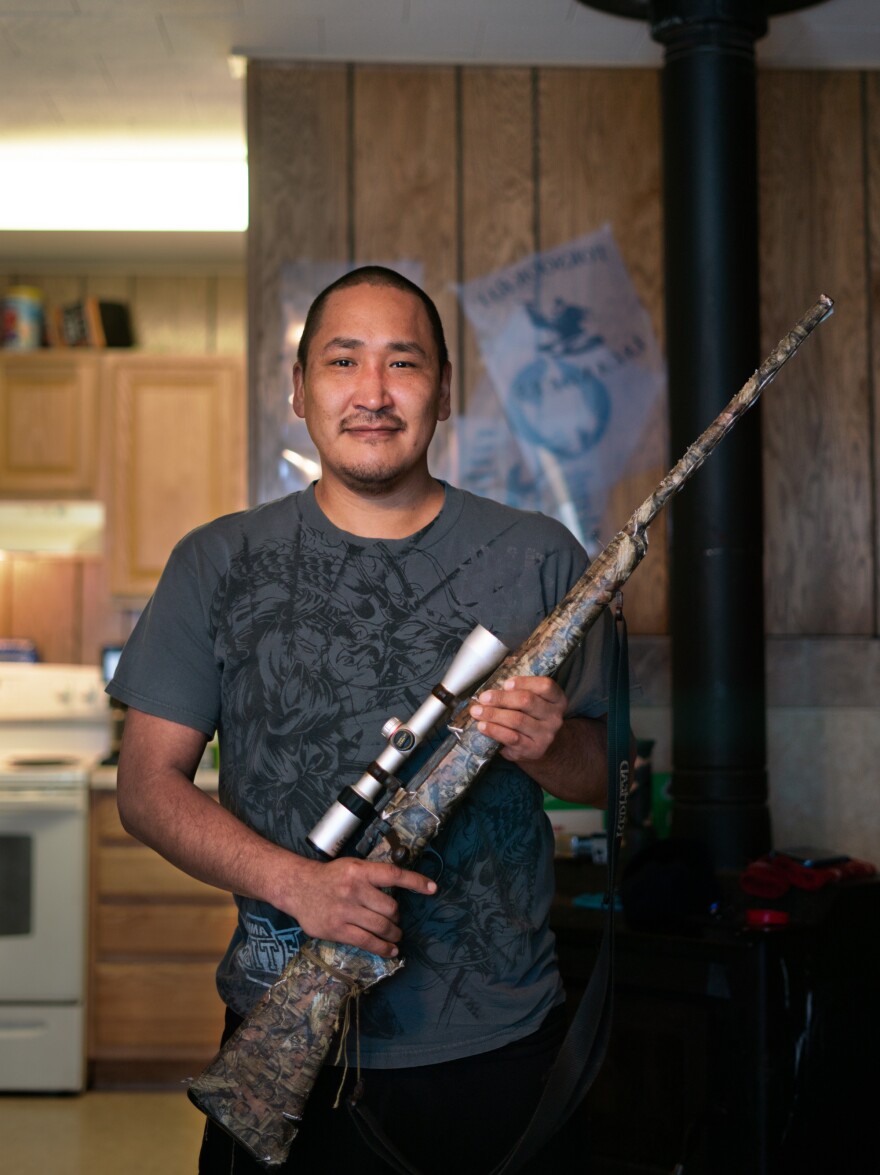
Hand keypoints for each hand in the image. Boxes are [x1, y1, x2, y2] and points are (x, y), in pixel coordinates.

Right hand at [284, 856, 436, 957]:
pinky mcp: (338, 929)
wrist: (298, 887)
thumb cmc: (330, 877)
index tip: (433, 888)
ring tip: (396, 936)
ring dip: (394, 934)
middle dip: (397, 916)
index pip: (394, 874)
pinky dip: (383, 948)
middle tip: (395, 920)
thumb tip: (400, 888)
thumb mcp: (352, 867)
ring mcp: (345, 910)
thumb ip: (373, 876)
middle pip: (390, 907)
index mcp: (360, 870)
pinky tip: (390, 950)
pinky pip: (367, 942)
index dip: (416, 882)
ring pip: (381, 926)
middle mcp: (354, 889)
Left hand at [469, 676, 565, 763]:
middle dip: (501, 698)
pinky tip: (482, 726)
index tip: (506, 684)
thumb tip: (492, 689)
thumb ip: (518, 691)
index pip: (545, 686)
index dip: (524, 682)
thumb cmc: (530, 717)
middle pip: (527, 701)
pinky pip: (511, 738)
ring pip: (517, 720)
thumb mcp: (532, 701)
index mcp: (557, 700)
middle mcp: (555, 717)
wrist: (538, 747)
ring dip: (493, 714)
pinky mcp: (533, 750)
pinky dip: (494, 730)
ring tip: (477, 711)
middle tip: (483, 698)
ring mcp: (546, 735)